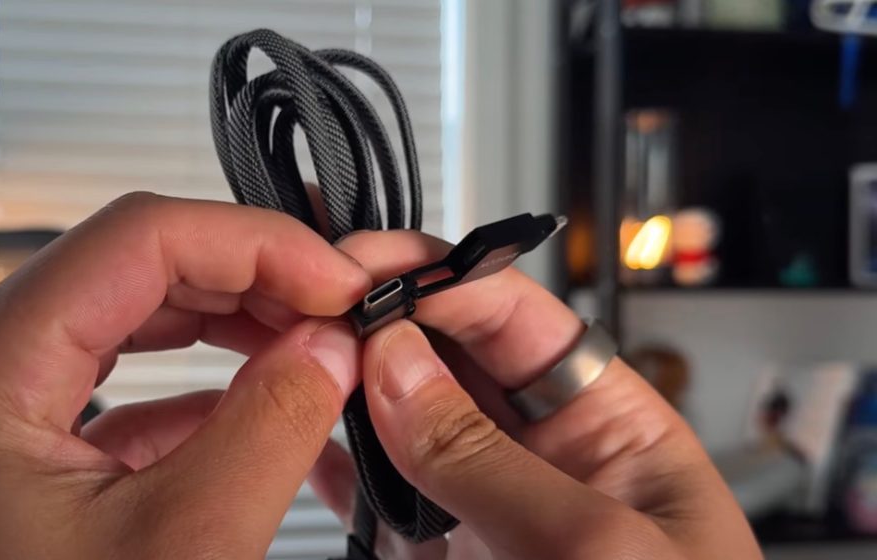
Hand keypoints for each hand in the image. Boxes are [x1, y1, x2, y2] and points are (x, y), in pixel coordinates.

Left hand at [0, 193, 372, 559]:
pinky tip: (262, 408)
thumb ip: (268, 428)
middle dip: (253, 281)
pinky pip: (127, 390)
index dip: (258, 244)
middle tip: (338, 313)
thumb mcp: (181, 548)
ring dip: (234, 328)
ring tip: (314, 350)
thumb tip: (329, 348)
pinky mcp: (29, 456)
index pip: (140, 238)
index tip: (338, 283)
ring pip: (136, 321)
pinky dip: (203, 391)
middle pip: (138, 268)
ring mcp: (0, 412)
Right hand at [309, 230, 762, 559]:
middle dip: (386, 324)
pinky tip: (302, 442)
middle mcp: (544, 457)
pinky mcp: (442, 554)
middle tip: (320, 308)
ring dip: (352, 389)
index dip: (444, 279)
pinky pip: (382, 497)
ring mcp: (485, 508)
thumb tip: (399, 369)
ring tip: (299, 363)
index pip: (519, 318)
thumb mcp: (594, 549)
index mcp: (612, 427)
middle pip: (452, 359)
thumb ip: (489, 458)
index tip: (372, 268)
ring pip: (406, 421)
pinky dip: (339, 466)